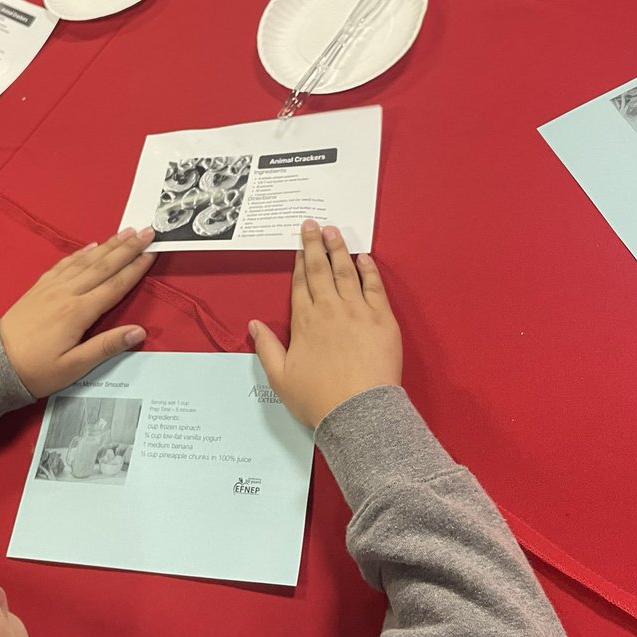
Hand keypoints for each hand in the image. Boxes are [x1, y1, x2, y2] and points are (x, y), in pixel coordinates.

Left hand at [0, 227, 155, 398]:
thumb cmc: (37, 370)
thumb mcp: (74, 367)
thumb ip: (106, 346)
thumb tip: (139, 332)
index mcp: (78, 312)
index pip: (114, 286)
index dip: (135, 269)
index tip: (151, 253)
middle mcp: (67, 294)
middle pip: (103, 266)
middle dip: (127, 248)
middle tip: (147, 231)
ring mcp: (51, 288)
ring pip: (86, 261)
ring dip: (108, 245)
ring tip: (125, 232)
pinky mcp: (39, 288)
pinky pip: (64, 264)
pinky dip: (80, 253)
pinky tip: (91, 246)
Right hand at [249, 221, 402, 428]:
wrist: (358, 412)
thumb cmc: (318, 399)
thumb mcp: (281, 377)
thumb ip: (267, 348)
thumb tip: (254, 325)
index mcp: (304, 322)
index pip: (300, 284)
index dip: (298, 263)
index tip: (298, 247)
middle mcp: (329, 309)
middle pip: (320, 270)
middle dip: (315, 245)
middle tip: (313, 224)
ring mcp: (357, 311)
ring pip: (346, 272)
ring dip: (339, 249)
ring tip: (334, 231)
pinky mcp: (382, 319)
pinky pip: (374, 287)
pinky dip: (369, 270)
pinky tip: (364, 258)